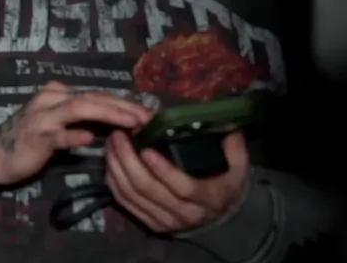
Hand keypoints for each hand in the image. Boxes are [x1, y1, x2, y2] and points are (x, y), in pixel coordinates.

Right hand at [0, 81, 151, 186]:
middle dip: (122, 106)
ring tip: (131, 122)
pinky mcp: (36, 137)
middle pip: (91, 97)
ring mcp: (42, 118)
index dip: (122, 102)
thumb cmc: (28, 139)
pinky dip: (74, 136)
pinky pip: (58, 135)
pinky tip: (89, 139)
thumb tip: (117, 120)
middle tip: (147, 116)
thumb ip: (81, 118)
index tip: (147, 113)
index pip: (95, 94)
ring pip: (78, 109)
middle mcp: (50, 100)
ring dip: (107, 114)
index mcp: (58, 94)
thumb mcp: (56, 123)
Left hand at [105, 130, 248, 233]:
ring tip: (111, 143)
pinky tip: (110, 161)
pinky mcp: (149, 222)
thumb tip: (227, 125)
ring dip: (116, 167)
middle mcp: (184, 214)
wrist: (219, 217)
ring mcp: (164, 220)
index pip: (182, 187)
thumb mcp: (237, 167)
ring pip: (131, 195)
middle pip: (148, 189)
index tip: (146, 148)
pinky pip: (124, 202)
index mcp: (208, 198)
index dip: (162, 169)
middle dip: (128, 160)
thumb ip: (233, 147)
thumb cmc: (225, 185)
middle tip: (119, 136)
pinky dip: (113, 181)